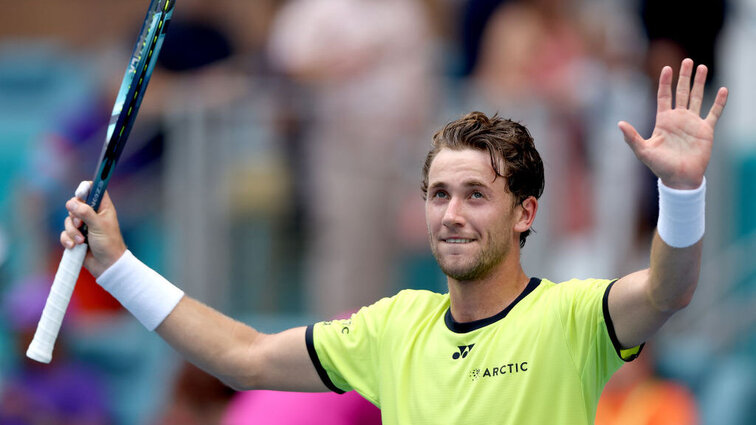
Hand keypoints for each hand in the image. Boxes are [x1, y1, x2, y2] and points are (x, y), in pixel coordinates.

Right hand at [61, 183, 126, 277]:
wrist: (106, 265)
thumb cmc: (108, 244)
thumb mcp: (99, 226)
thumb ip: (86, 213)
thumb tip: (71, 203)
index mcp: (103, 207)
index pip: (93, 189)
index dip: (85, 189)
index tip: (80, 196)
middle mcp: (92, 214)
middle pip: (75, 204)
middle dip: (74, 216)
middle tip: (81, 225)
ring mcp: (83, 225)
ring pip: (68, 220)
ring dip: (72, 232)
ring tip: (81, 241)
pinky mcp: (76, 236)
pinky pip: (64, 233)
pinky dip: (67, 240)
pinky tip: (74, 246)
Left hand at [618, 58, 727, 188]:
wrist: (679, 179)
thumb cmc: (660, 167)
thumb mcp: (643, 151)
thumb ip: (632, 137)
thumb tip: (619, 123)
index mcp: (663, 121)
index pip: (664, 96)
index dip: (665, 82)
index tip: (667, 67)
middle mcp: (678, 119)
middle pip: (682, 92)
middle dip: (684, 77)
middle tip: (687, 61)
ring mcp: (692, 123)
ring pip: (697, 98)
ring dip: (699, 83)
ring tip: (702, 67)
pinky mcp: (705, 131)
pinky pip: (714, 113)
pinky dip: (718, 102)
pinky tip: (723, 89)